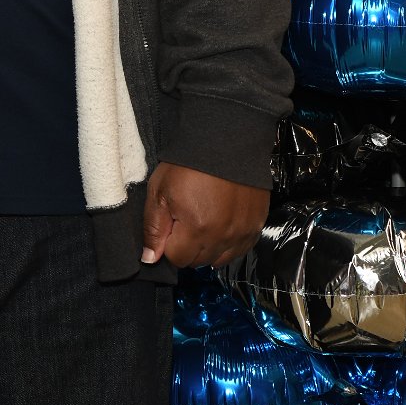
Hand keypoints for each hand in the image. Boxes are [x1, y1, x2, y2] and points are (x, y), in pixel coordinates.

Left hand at [140, 162, 267, 267]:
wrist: (225, 143)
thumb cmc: (188, 164)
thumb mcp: (159, 192)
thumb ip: (153, 229)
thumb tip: (150, 258)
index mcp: (197, 228)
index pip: (177, 258)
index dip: (169, 242)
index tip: (170, 224)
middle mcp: (223, 236)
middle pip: (198, 261)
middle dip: (187, 246)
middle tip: (185, 219)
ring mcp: (242, 233)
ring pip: (219, 259)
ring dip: (208, 247)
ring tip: (203, 221)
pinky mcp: (255, 226)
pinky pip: (239, 250)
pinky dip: (228, 243)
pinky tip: (221, 224)